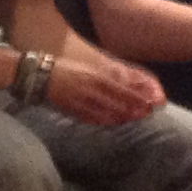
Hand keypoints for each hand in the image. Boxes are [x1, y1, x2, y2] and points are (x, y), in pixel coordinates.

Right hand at [44, 51, 164, 125]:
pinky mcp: (73, 110)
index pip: (123, 90)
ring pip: (106, 113)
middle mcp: (91, 90)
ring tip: (133, 118)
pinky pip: (91, 118)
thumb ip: (109, 75)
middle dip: (134, 109)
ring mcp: (81, 101)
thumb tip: (130, 81)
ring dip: (122, 116)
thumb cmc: (69, 69)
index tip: (150, 102)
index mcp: (96, 77)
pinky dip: (105, 121)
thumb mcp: (91, 68)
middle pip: (117, 103)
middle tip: (147, 113)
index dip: (137, 98)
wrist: (41, 75)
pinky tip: (114, 122)